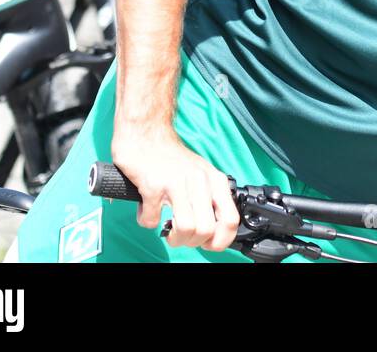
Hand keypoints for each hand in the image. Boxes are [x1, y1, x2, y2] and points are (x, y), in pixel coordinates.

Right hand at [110, 129, 240, 252]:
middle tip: (181, 237)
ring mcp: (177, 183)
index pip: (230, 219)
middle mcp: (200, 182)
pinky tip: (146, 211)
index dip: (220, 240)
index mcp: (214, 181)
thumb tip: (213, 231)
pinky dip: (147, 221)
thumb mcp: (201, 173)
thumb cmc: (171, 157)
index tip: (208, 244)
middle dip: (192, 242)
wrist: (146, 132)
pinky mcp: (153, 185)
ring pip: (186, 228)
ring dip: (174, 238)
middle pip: (207, 229)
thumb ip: (209, 198)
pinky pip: (152, 220)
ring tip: (166, 230)